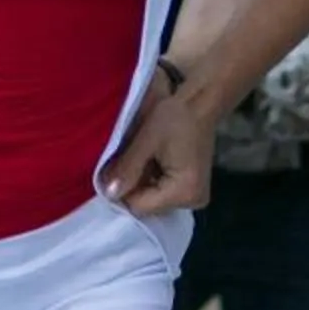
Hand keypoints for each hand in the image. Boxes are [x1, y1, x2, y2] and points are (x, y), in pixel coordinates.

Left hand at [102, 73, 217, 218]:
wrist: (199, 102)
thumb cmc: (174, 117)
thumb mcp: (145, 141)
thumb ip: (127, 169)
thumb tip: (109, 194)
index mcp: (184, 192)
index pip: (140, 207)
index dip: (123, 189)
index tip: (116, 169)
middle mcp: (193, 202)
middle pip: (148, 206)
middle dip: (134, 185)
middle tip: (131, 159)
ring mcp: (194, 197)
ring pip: (154, 199)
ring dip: (142, 181)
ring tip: (143, 157)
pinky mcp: (192, 189)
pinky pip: (163, 192)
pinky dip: (153, 179)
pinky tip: (152, 161)